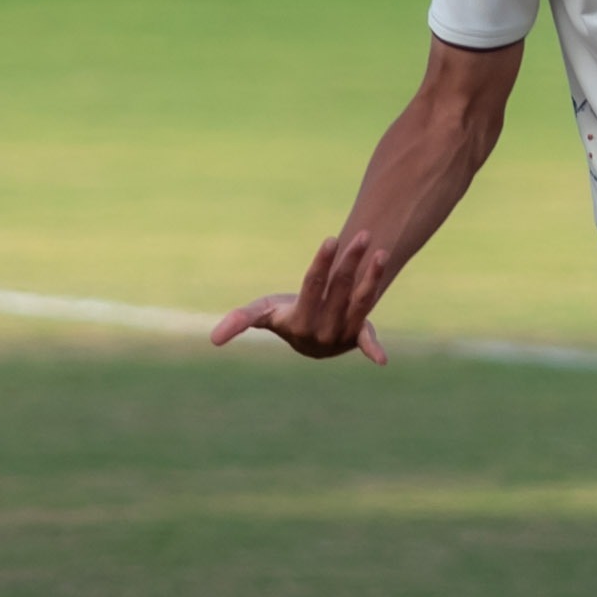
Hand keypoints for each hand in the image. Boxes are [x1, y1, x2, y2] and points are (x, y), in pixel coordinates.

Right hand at [210, 230, 395, 362]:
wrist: (311, 334)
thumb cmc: (285, 314)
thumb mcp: (264, 313)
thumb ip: (241, 320)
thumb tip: (214, 340)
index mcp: (299, 321)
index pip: (313, 287)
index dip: (322, 264)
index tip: (332, 240)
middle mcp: (322, 330)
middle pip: (339, 289)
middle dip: (350, 262)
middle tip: (363, 236)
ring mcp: (342, 335)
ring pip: (359, 303)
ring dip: (371, 279)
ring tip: (381, 253)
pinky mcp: (358, 337)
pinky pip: (368, 336)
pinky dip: (373, 349)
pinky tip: (382, 359)